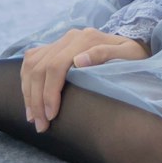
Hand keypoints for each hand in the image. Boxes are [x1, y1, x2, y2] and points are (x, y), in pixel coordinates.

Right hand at [21, 28, 147, 132]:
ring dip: (29, 92)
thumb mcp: (129, 56)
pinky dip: (26, 80)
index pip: (55, 65)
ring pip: (32, 64)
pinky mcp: (57, 47)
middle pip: (40, 67)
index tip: (51, 116)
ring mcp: (62, 41)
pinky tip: (29, 98)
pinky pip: (32, 59)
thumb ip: (106, 54)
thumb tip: (79, 60)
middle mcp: (70, 37)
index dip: (49, 93)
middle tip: (41, 125)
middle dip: (36, 99)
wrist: (134, 49)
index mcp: (85, 39)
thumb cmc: (134, 58)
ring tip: (33, 118)